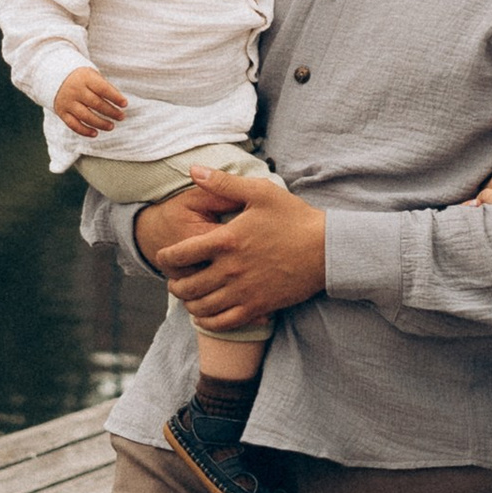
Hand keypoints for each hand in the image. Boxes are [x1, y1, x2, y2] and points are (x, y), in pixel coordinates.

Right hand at [55, 67, 128, 136]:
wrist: (52, 75)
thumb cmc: (80, 77)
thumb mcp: (91, 74)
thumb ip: (103, 86)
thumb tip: (118, 103)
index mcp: (85, 78)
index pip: (103, 89)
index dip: (115, 97)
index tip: (125, 104)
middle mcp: (75, 90)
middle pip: (96, 103)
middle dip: (111, 111)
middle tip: (121, 117)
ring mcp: (67, 101)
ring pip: (86, 116)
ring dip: (100, 123)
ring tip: (111, 126)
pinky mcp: (61, 111)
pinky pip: (73, 124)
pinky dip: (84, 131)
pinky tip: (95, 133)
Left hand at [152, 178, 328, 332]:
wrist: (326, 249)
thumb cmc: (294, 217)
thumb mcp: (259, 192)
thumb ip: (223, 183)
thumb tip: (193, 169)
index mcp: (227, 240)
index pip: (181, 254)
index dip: (166, 257)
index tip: (165, 256)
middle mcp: (231, 269)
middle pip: (187, 286)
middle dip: (174, 284)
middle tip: (174, 280)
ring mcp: (244, 291)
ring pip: (201, 307)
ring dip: (188, 303)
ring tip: (188, 296)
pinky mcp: (257, 306)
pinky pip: (223, 323)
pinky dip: (208, 321)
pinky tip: (206, 313)